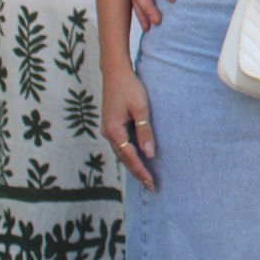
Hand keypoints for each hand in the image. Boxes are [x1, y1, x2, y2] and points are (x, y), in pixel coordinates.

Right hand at [102, 69, 156, 191]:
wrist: (115, 72)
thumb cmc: (130, 88)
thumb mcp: (141, 109)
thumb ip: (145, 131)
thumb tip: (149, 154)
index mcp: (114, 131)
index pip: (130, 157)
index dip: (141, 171)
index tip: (152, 183)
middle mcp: (108, 133)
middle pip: (124, 158)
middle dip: (138, 172)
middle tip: (151, 186)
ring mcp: (108, 129)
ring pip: (122, 152)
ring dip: (133, 164)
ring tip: (146, 177)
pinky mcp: (112, 125)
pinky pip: (121, 144)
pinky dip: (130, 154)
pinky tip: (138, 158)